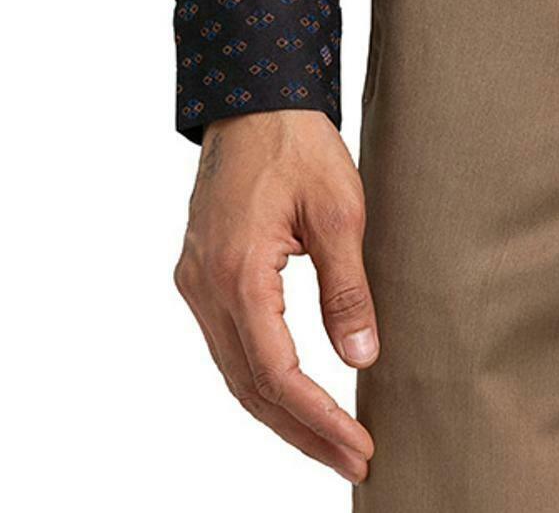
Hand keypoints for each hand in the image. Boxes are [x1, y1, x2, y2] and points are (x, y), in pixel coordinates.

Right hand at [173, 107, 377, 485]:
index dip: (318, 418)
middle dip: (303, 432)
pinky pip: (230, 345)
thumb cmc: (299, 144)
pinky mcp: (201, 276)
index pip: (277, 373)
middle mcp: (204, 288)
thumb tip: (361, 357)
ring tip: (333, 443)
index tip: (359, 445)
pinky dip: (263, 379)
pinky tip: (296, 396)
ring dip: (282, 413)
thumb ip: (347, 287)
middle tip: (354, 460)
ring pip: (236, 372)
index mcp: (236, 274)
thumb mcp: (339, 210)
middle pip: (251, 386)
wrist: (253, 97)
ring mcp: (196, 283)